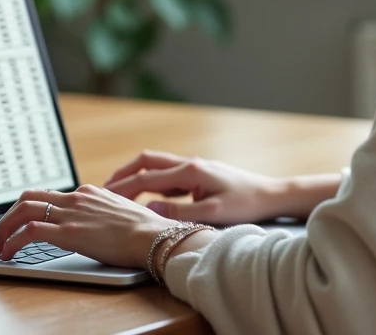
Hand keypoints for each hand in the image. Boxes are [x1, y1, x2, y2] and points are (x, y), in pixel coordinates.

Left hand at [0, 185, 174, 265]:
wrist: (152, 236)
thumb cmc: (144, 230)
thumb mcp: (120, 213)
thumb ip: (103, 214)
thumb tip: (99, 225)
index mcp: (87, 192)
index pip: (48, 194)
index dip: (28, 209)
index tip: (20, 223)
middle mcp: (75, 198)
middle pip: (27, 197)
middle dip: (7, 216)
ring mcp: (70, 214)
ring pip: (22, 211)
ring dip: (3, 229)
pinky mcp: (68, 233)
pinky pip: (28, 233)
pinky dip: (11, 243)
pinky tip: (7, 255)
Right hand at [103, 150, 286, 224]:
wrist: (271, 195)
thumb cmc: (246, 204)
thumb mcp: (212, 214)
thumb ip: (179, 212)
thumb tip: (150, 210)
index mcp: (190, 171)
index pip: (146, 178)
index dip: (123, 188)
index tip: (104, 197)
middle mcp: (190, 164)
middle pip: (147, 162)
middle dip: (124, 173)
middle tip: (105, 188)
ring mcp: (195, 168)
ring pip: (157, 167)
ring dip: (138, 177)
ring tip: (120, 193)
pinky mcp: (200, 175)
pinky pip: (169, 176)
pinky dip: (153, 183)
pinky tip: (150, 198)